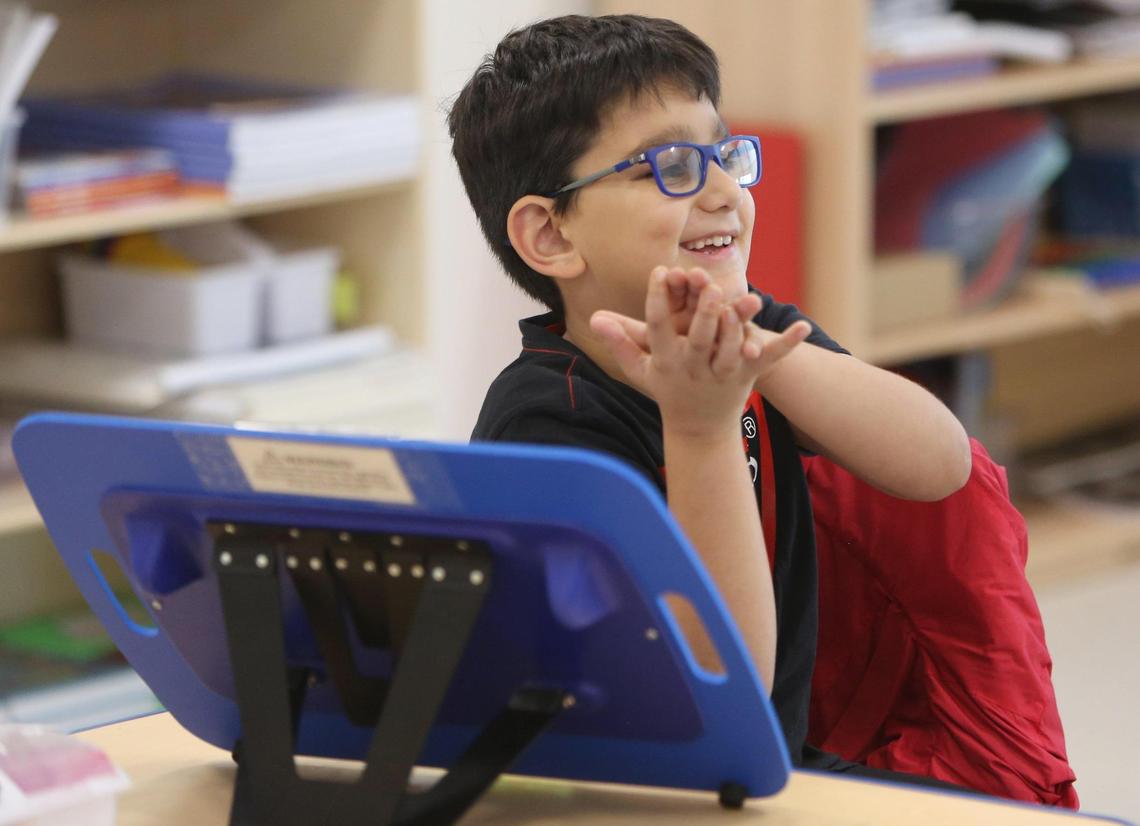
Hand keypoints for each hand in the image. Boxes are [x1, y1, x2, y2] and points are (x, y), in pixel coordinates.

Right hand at [590, 267, 808, 437]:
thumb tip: (594, 318)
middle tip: (709, 286)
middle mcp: (694, 368)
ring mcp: (722, 374)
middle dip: (704, 315)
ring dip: (739, 327)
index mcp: (666, 361)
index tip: (658, 271)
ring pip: (730, 349)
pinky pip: (768, 360)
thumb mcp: (640, 369)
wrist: (697, 429)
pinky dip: (786, 344)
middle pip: (699, 340)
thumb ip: (620, 343)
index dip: (656, 299)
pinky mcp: (746, 377)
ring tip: (746, 300)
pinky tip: (802, 325)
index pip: (658, 328)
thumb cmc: (666, 389)